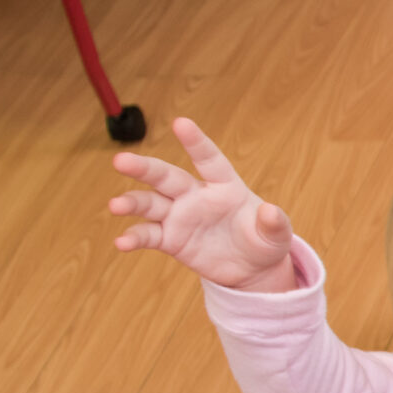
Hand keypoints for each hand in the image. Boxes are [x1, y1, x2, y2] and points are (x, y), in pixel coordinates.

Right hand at [109, 117, 296, 293]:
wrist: (251, 270)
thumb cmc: (264, 241)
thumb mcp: (276, 235)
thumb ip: (275, 223)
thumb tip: (271, 212)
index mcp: (224, 186)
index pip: (209, 159)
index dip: (196, 142)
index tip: (181, 122)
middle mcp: (195, 196)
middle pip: (166, 176)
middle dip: (144, 168)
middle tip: (121, 161)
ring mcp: (179, 216)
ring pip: (149, 203)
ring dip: (132, 203)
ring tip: (116, 206)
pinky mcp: (170, 239)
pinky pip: (148, 235)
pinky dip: (134, 238)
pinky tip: (122, 242)